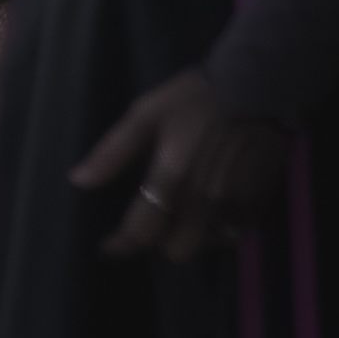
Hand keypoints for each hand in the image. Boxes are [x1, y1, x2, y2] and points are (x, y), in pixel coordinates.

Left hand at [78, 69, 292, 260]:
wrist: (256, 87)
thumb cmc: (193, 98)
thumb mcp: (144, 114)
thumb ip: (112, 152)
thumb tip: (79, 181)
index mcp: (171, 179)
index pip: (142, 232)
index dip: (122, 245)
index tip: (109, 246)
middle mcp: (204, 202)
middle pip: (178, 250)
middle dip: (159, 243)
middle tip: (149, 224)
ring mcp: (236, 205)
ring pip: (208, 246)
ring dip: (190, 239)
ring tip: (177, 219)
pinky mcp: (260, 202)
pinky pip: (235, 233)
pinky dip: (218, 231)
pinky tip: (207, 213)